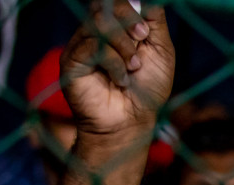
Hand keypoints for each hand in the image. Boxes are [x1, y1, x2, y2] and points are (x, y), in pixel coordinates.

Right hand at [62, 0, 173, 139]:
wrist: (132, 123)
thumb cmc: (147, 90)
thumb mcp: (161, 52)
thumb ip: (154, 22)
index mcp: (115, 27)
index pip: (114, 2)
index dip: (130, 9)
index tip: (145, 32)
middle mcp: (95, 32)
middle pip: (103, 6)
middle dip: (128, 22)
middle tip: (141, 44)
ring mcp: (81, 45)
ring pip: (98, 24)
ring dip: (123, 46)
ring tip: (133, 68)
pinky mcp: (71, 61)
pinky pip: (92, 47)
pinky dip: (114, 63)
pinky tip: (121, 79)